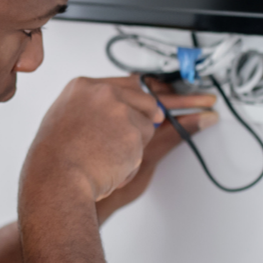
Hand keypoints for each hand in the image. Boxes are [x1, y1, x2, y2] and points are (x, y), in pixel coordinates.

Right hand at [21, 76, 215, 206]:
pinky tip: (115, 168)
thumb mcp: (67, 124)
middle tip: (208, 100)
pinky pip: (148, 146)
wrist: (54, 180)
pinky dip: (136, 161)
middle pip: (148, 99)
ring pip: (149, 126)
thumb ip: (94, 112)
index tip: (170, 93)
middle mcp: (103, 93)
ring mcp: (120, 110)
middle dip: (172, 108)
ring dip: (138, 146)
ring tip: (108, 160)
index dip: (149, 93)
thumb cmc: (55, 161)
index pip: (127, 82)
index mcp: (82, 87)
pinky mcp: (135, 131)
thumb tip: (117, 109)